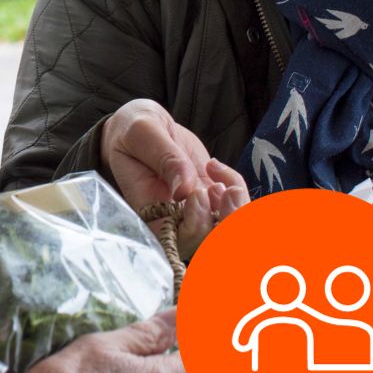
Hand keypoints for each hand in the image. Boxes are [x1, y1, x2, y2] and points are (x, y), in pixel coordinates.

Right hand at [101, 99, 248, 256]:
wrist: (145, 128)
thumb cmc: (134, 132)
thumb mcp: (142, 134)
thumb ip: (164, 158)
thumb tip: (185, 189)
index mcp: (150, 213)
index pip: (178, 241)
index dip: (197, 228)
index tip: (196, 194)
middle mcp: (175, 221)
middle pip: (209, 244)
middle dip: (228, 223)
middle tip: (226, 190)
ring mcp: (197, 212)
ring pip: (229, 230)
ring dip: (239, 210)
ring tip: (227, 182)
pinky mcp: (212, 200)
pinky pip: (236, 206)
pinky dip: (236, 187)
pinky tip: (215, 167)